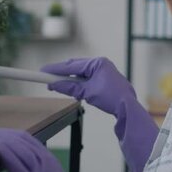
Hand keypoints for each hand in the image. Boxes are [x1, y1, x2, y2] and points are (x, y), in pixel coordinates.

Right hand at [42, 57, 158, 171]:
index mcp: (97, 63)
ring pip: (81, 73)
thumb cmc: (111, 98)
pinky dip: (79, 82)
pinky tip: (73, 88)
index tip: (43, 71)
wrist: (128, 107)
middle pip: (75, 67)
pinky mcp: (105, 79)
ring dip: (70, 79)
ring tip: (57, 84)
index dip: (56, 69)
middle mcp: (101, 64)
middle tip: (47, 79)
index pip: (72, 65)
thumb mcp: (87, 92)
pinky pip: (87, 78)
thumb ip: (70, 87)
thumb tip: (54, 85)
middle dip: (61, 73)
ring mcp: (104, 71)